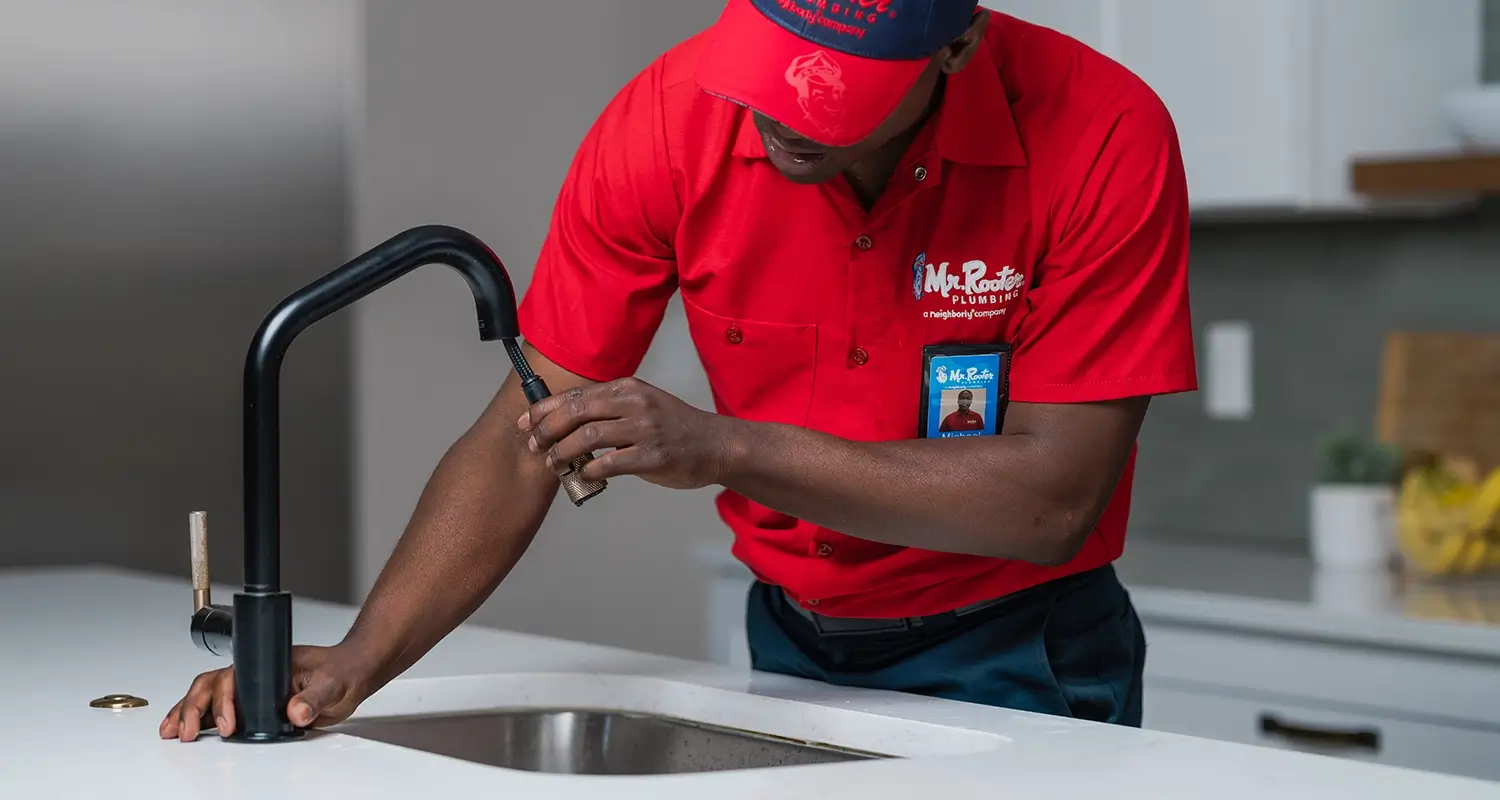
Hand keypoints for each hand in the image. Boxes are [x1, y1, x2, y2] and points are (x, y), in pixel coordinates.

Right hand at [159, 644, 372, 740]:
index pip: (232, 679)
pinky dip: (201, 720)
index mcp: (268, 664)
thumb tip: (296, 711)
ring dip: (187, 712)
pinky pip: (220, 710)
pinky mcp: (256, 705)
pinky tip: (188, 730)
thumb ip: (314, 698)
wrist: (353, 674)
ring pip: (208, 696)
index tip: (226, 726)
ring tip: (172, 731)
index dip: (222, 702)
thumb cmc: (342, 671)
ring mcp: (253, 689)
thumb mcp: (332, 684)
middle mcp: (256, 675)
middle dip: (192, 708)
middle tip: (185, 732)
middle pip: (211, 686)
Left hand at [519, 377, 736, 490]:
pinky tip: (583, 474)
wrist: (715, 444)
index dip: (546, 409)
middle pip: (577, 412)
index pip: (577, 395)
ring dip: (564, 452)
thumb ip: (609, 409)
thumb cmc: (674, 428)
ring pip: (590, 436)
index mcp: (627, 388)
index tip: (526, 423)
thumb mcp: (642, 404)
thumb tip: (566, 423)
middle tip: (534, 445)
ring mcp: (646, 429)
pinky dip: (590, 470)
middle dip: (548, 430)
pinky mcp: (654, 456)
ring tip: (553, 463)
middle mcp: (635, 403)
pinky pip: (611, 463)